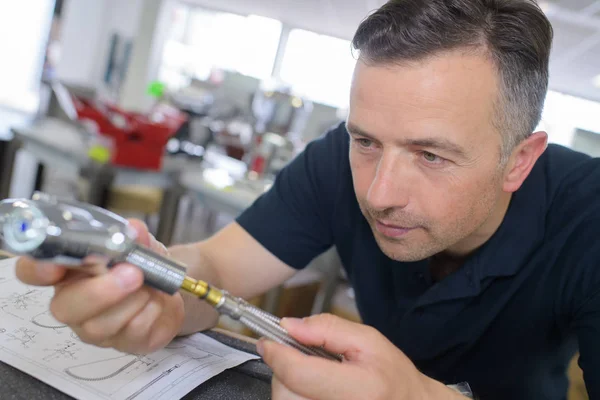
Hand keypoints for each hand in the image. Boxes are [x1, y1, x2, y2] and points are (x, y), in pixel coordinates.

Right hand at [15, 219, 184, 353]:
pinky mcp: (124, 342)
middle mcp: (74, 302)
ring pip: (99, 324)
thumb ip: (133, 235)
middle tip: (132, 274)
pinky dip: (151, 311)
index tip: (55, 267)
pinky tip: (157, 302)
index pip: (32, 272)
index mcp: (68, 271)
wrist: (170, 290)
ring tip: (150, 285)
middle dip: (99, 291)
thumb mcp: (139, 243)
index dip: (37, 270)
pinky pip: (132, 331)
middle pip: (64, 307)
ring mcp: (95, 328)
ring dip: (132, 300)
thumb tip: (134, 230)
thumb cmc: (142, 266)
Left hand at [257, 314, 466, 399]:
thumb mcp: (368, 340)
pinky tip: (311, 388)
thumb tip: (289, 325)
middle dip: (284, 369)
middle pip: (286, 392)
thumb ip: (327, 329)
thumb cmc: (391, 375)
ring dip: (288, 384)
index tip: (267, 340)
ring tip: (312, 375)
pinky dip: (295, 395)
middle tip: (298, 357)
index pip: (301, 374)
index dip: (278, 354)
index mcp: (359, 389)